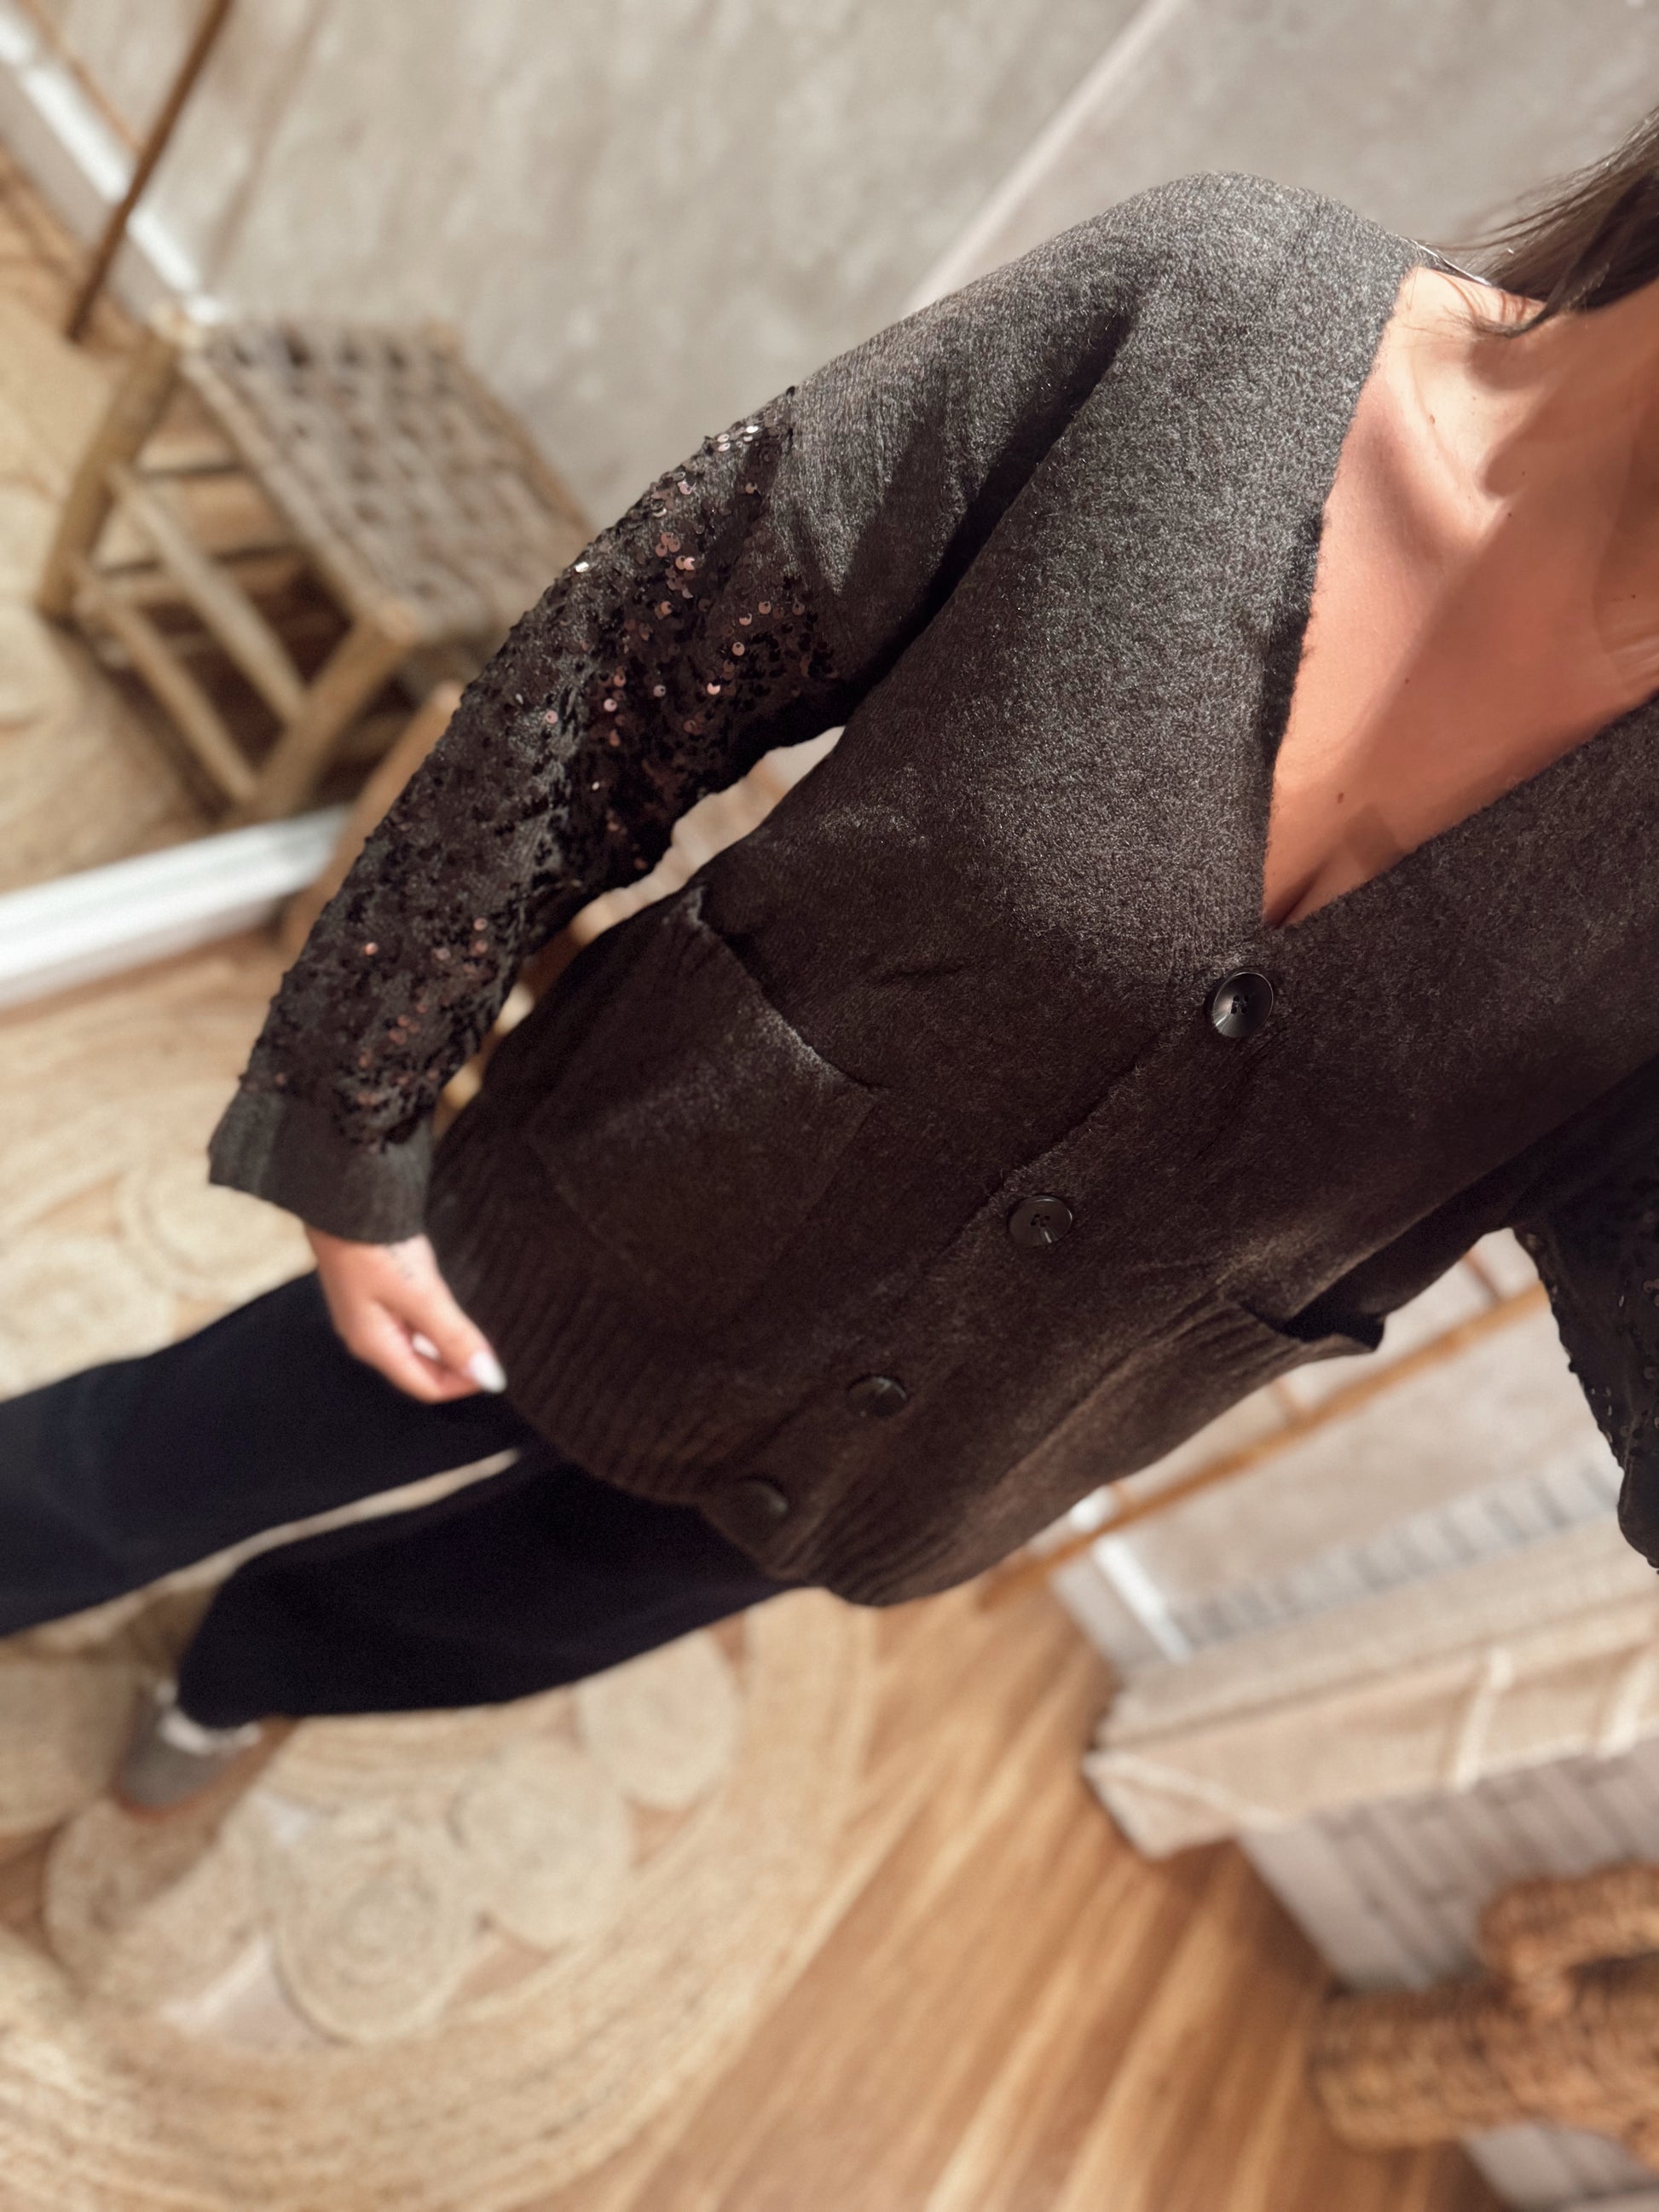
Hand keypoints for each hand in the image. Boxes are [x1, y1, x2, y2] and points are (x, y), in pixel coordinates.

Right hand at [305, 1227, 508, 1402]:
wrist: (342, 1197)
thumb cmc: (374, 1246)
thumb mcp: (420, 1293)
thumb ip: (453, 1336)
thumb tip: (488, 1377)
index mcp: (375, 1346)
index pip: (426, 1387)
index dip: (464, 1383)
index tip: (499, 1368)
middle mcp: (368, 1337)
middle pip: (420, 1370)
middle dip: (456, 1366)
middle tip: (493, 1350)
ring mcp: (368, 1315)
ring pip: (416, 1346)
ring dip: (447, 1344)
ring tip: (477, 1331)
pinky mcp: (373, 1292)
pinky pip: (410, 1322)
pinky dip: (434, 1324)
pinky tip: (449, 1308)